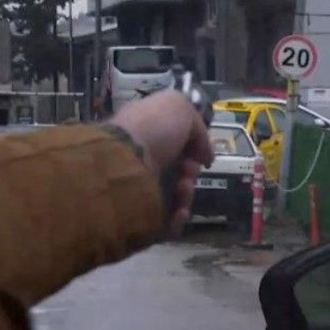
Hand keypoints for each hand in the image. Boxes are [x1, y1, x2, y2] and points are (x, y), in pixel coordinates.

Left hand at [109, 90, 213, 230]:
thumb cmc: (152, 127)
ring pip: (175, 198)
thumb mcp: (179, 107)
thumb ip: (198, 127)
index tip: (198, 150)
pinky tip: (180, 210)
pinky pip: (168, 223)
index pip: (174, 146)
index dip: (192, 148)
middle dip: (190, 172)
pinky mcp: (141, 217)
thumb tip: (205, 155)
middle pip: (178, 173)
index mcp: (146, 135)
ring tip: (183, 186)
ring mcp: (140, 190)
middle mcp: (142, 162)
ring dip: (187, 193)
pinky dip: (179, 217)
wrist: (125, 160)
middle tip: (189, 168)